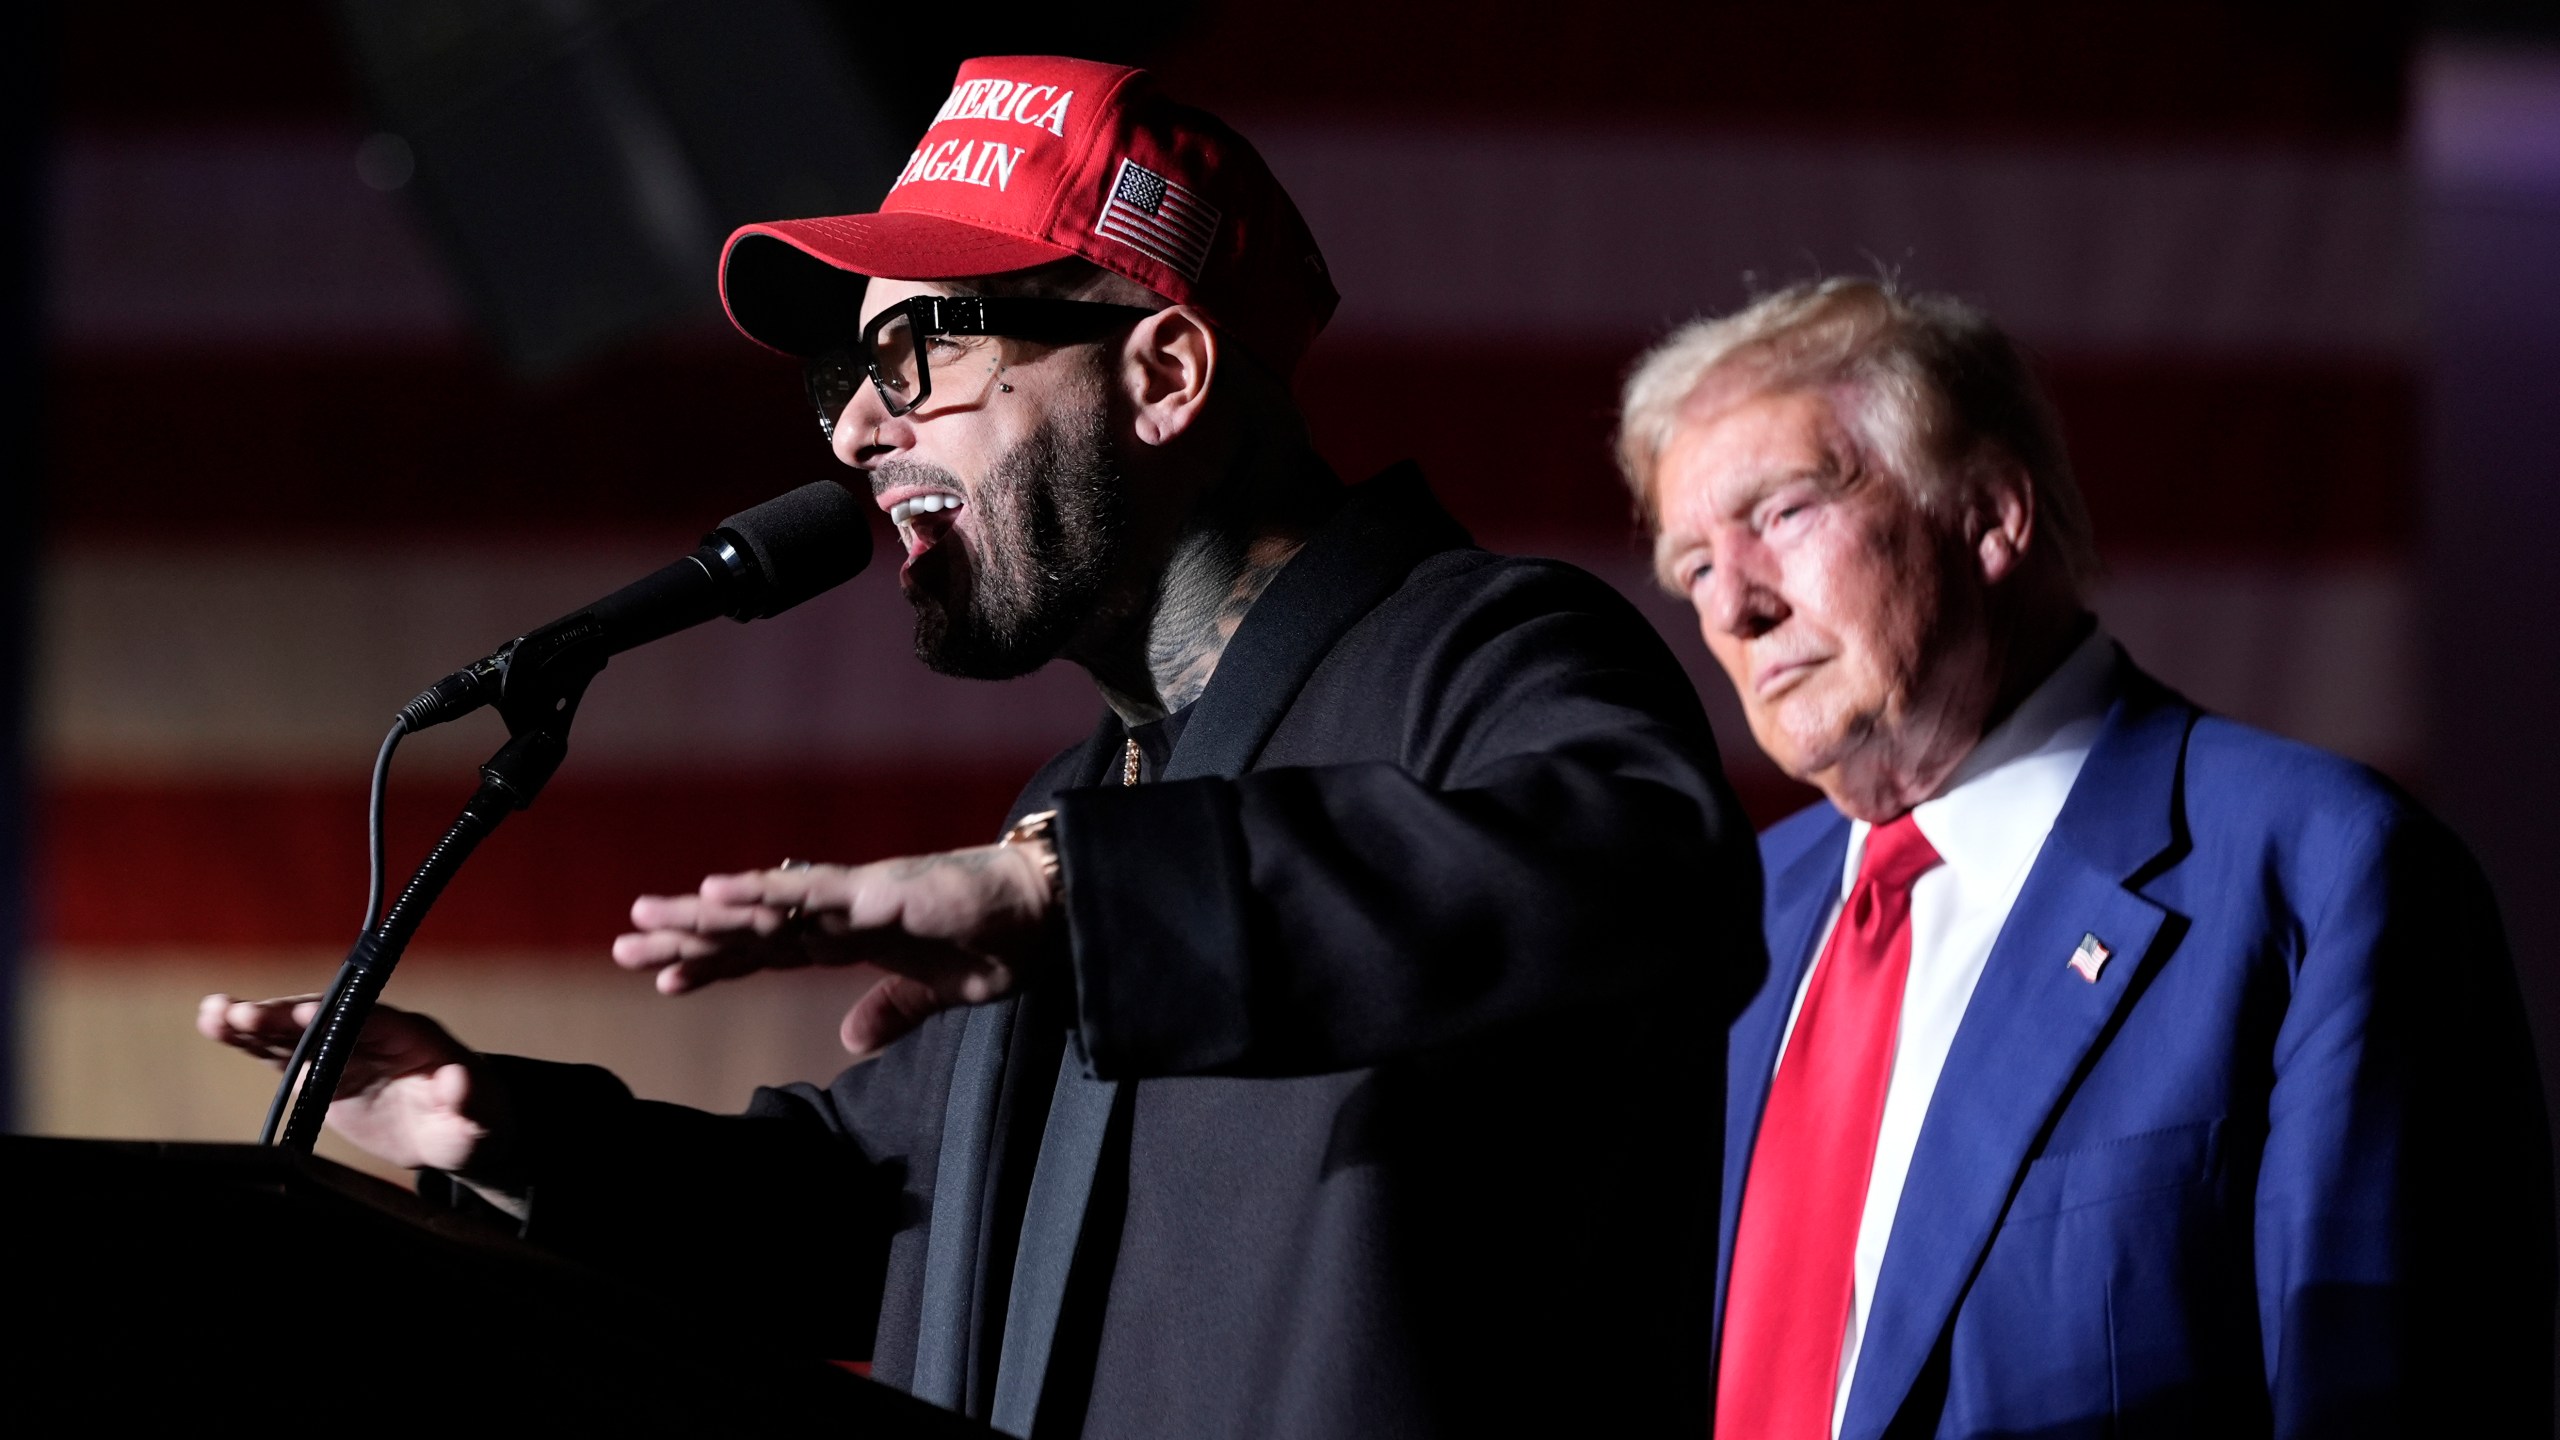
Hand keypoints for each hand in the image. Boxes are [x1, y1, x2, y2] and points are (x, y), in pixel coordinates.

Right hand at [195, 994, 508, 1179]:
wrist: (454, 1128)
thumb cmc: (474, 1120)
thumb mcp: (479, 1119)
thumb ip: (470, 1101)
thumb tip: (459, 1080)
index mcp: (413, 1036)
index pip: (372, 1020)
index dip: (339, 1016)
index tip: (305, 1014)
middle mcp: (374, 1032)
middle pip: (326, 1019)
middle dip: (286, 1017)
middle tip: (242, 1015)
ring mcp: (344, 1047)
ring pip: (295, 1030)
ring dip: (256, 1022)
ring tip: (214, 1014)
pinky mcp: (322, 1069)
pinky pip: (281, 1051)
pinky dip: (250, 1042)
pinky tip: (214, 1026)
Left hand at [613, 839, 1059, 1059]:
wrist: (1048, 912)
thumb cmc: (998, 942)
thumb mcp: (936, 991)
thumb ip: (892, 1009)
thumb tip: (852, 1038)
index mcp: (851, 936)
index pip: (766, 953)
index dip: (713, 965)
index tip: (660, 977)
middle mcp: (842, 910)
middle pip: (749, 928)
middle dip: (687, 937)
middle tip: (622, 943)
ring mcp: (856, 896)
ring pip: (766, 906)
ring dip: (706, 914)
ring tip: (649, 917)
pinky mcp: (880, 891)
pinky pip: (812, 893)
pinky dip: (764, 892)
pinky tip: (718, 893)